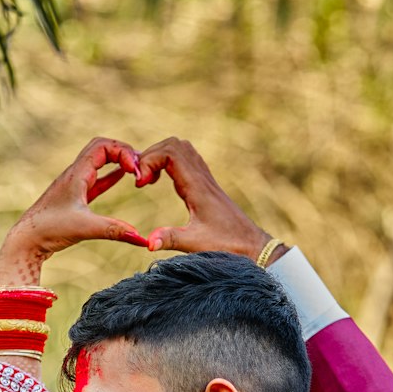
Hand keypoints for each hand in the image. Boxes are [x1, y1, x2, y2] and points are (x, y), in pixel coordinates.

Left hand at [0, 138, 147, 286]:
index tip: (135, 171)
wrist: (26, 241)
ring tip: (136, 169)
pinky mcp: (74, 197)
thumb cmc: (50, 230)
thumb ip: (115, 230)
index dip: (123, 152)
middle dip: (123, 151)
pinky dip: (111, 174)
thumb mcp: (85, 228)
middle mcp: (75, 174)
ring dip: (117, 161)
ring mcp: (74, 184)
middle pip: (102, 147)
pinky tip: (122, 177)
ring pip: (99, 161)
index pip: (103, 146)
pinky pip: (96, 178)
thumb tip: (143, 240)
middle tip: (140, 166)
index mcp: (77, 173)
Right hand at [134, 137, 269, 260]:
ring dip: (160, 156)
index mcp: (197, 187)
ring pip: (181, 149)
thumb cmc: (227, 245)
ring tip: (147, 179)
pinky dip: (169, 162)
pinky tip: (161, 181)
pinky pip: (186, 160)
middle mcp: (202, 178)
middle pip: (173, 145)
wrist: (252, 246)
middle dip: (151, 155)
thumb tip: (147, 243)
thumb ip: (171, 239)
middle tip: (140, 179)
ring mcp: (205, 179)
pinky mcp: (206, 185)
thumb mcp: (196, 244)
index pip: (170, 153)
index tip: (140, 183)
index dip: (150, 160)